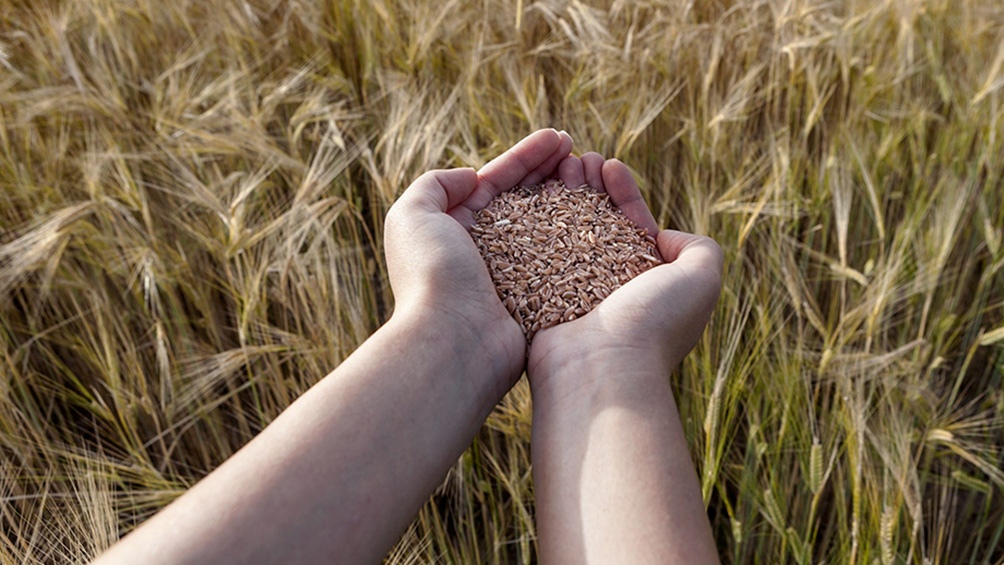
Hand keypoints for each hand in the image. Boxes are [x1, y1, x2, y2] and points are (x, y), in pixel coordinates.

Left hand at [384, 129, 572, 387]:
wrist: (454, 342)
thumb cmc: (431, 275)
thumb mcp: (412, 215)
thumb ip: (434, 184)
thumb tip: (470, 176)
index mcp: (454, 230)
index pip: (494, 182)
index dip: (526, 157)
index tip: (558, 137)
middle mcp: (484, 251)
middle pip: (524, 199)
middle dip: (551, 170)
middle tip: (579, 149)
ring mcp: (514, 276)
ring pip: (548, 226)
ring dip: (570, 196)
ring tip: (595, 172)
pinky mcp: (539, 299)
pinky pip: (564, 259)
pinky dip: (583, 235)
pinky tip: (602, 213)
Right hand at [527, 152, 723, 388]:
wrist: (601, 370)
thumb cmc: (654, 323)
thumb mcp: (703, 278)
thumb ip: (700, 249)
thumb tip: (663, 238)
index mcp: (648, 285)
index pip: (634, 226)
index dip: (622, 192)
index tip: (608, 164)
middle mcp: (610, 290)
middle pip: (597, 224)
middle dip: (589, 187)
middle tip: (576, 159)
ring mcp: (572, 295)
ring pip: (566, 234)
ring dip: (564, 197)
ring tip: (558, 167)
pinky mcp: (540, 300)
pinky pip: (538, 254)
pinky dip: (536, 223)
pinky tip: (533, 196)